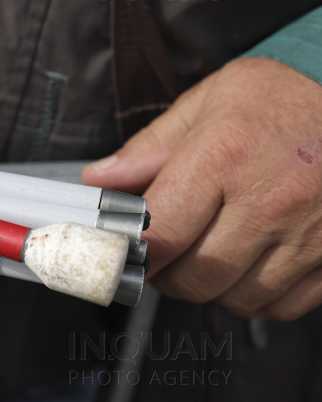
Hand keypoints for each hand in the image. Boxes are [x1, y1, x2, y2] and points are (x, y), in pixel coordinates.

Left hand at [82, 57, 321, 319]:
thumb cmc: (284, 95)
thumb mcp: (208, 101)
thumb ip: (149, 147)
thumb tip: (100, 180)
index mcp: (224, 157)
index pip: (159, 233)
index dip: (133, 250)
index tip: (126, 248)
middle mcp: (269, 200)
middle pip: (195, 277)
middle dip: (168, 274)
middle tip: (165, 253)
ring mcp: (309, 233)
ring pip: (238, 298)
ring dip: (213, 286)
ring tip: (210, 253)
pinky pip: (283, 305)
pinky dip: (258, 296)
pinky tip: (250, 265)